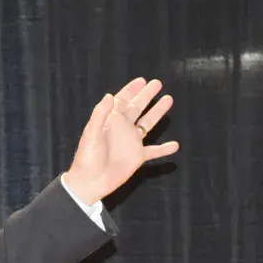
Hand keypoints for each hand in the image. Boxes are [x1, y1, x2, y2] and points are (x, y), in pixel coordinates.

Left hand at [63, 77, 179, 205]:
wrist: (90, 181)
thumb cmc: (87, 157)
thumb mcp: (91, 134)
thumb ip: (100, 115)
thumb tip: (109, 95)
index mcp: (110, 121)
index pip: (122, 101)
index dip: (131, 90)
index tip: (142, 80)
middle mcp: (122, 129)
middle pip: (137, 108)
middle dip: (146, 95)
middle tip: (157, 83)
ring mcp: (131, 142)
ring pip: (147, 124)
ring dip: (157, 112)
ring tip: (168, 99)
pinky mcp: (137, 157)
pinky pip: (154, 151)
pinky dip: (164, 149)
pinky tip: (175, 145)